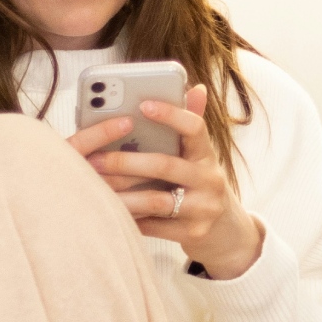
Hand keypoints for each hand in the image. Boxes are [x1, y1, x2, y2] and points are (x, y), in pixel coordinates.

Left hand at [84, 84, 264, 279]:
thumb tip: (197, 88)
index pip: (195, 128)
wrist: (226, 233)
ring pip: (156, 200)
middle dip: (126, 162)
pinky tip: (109, 212)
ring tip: (95, 188)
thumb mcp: (201, 157)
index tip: (143, 105)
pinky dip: (130, 219)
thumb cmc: (201, 186)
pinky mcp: (193, 234)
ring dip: (122, 195)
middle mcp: (210, 180)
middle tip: (95, 159)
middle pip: (165, 165)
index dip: (171, 114)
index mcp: (208, 155)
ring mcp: (204, 209)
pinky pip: (154, 226)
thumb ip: (191, 125)